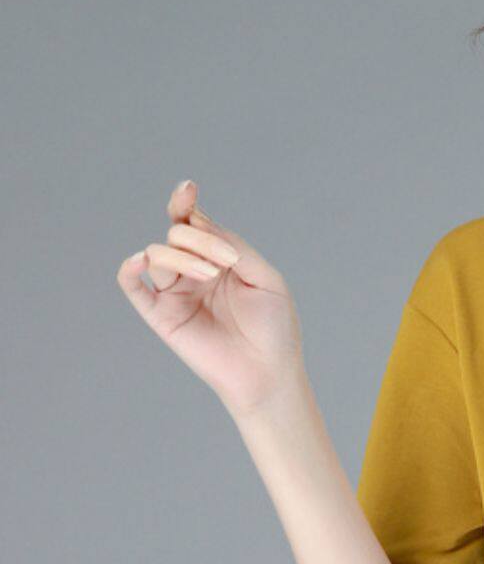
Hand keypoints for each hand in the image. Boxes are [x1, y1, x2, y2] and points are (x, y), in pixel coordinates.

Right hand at [117, 179, 303, 416]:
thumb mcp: (264, 277)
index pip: (193, 223)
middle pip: (177, 234)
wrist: (268, 373)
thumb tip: (197, 222)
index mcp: (219, 258)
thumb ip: (233, 246)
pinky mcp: (162, 316)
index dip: (185, 203)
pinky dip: (129, 269)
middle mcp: (194, 271)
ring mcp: (175, 293)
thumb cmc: (273, 327)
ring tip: (211, 275)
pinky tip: (139, 260)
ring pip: (158, 255)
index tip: (187, 190)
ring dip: (183, 257)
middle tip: (227, 263)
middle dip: (200, 240)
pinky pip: (133, 286)